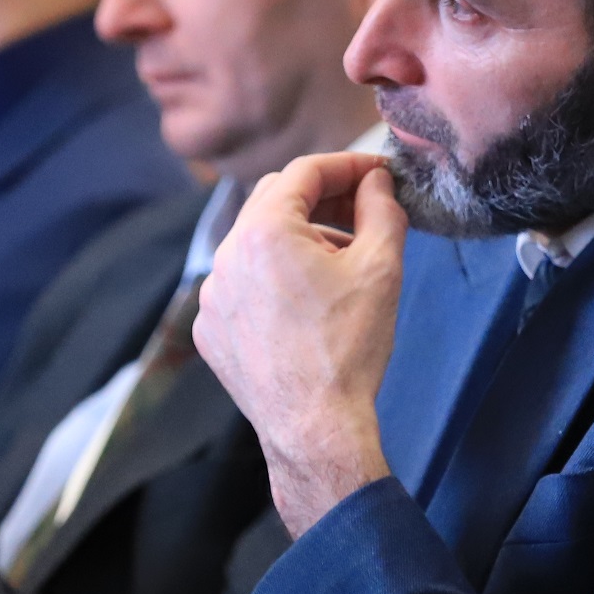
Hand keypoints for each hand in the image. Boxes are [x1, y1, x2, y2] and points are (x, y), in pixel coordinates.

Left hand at [195, 151, 402, 535]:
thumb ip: (381, 209)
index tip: (379, 174)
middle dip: (323, 200)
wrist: (315, 428)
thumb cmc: (348, 348)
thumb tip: (376, 182)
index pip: (305, 172)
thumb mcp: (381, 268)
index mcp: (263, 231)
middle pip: (275, 202)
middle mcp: (226, 256)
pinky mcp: (211, 330)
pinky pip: (244, 285)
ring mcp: (214, 296)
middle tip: (365, 211)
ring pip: (258, 245)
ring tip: (343, 265)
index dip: (348, 165)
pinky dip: (276, 279)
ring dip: (300, 241)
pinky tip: (310, 304)